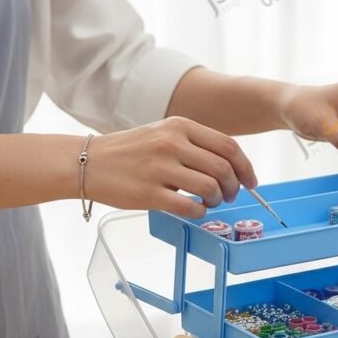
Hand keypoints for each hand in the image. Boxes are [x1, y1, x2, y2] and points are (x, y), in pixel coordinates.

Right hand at [88, 117, 256, 218]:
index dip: (246, 167)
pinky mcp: (149, 193)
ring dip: (217, 200)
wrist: (86, 162)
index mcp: (179, 126)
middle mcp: (171, 143)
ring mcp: (160, 168)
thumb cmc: (130, 152)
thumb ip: (194, 144)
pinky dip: (200, 212)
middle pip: (224, 168)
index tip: (251, 181)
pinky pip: (190, 207)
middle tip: (230, 196)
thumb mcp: (162, 133)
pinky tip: (194, 209)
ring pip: (210, 187)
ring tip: (210, 202)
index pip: (228, 146)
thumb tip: (231, 166)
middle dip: (234, 187)